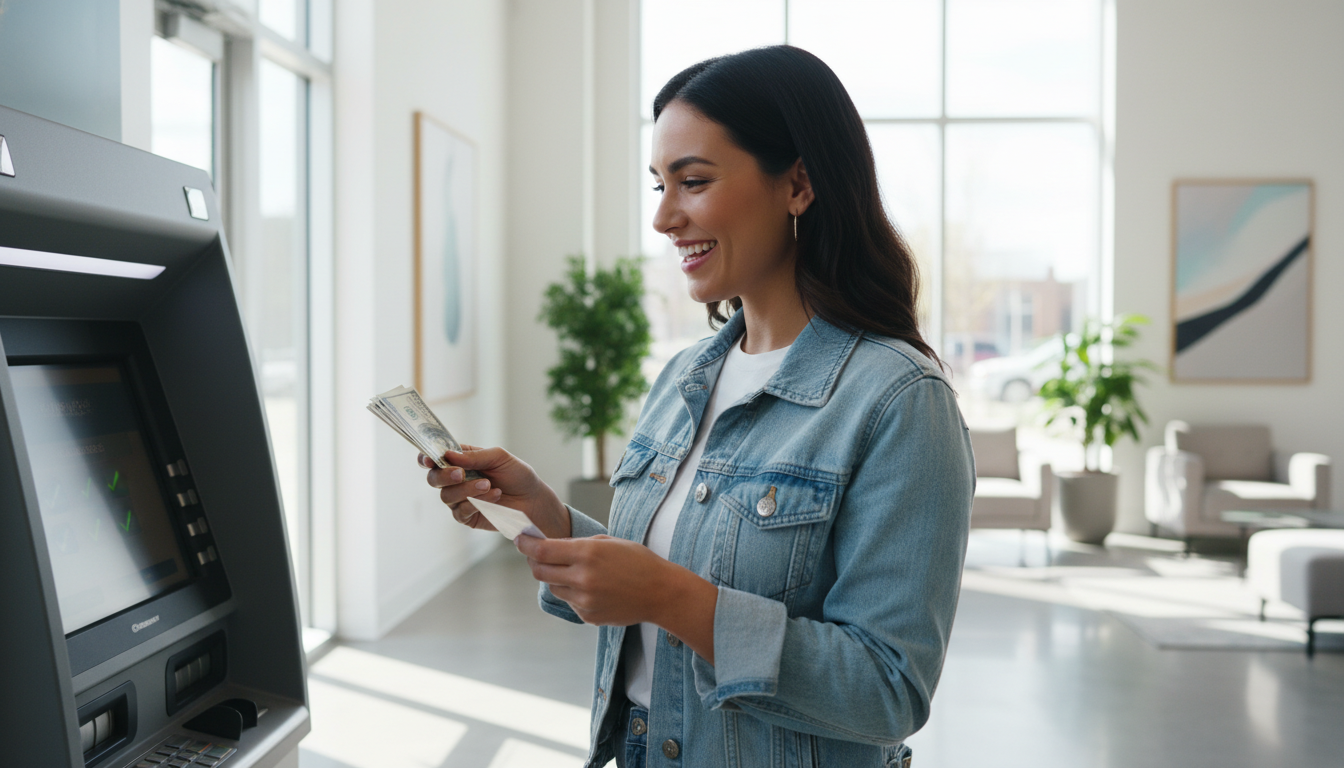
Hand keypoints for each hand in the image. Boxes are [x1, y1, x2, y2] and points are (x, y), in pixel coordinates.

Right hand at [421, 446, 570, 537]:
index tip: (428, 459)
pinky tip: (494, 496)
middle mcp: (456, 480)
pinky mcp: (467, 517)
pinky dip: (476, 503)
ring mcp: (460, 500)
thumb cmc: (517, 475)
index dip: (426, 458)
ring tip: (488, 485)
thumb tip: (449, 455)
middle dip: (444, 475)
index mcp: (461, 461)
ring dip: (467, 490)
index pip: (436, 458)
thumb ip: (474, 456)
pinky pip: (460, 511)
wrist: (533, 499)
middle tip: (460, 474)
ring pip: (446, 496)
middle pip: (434, 479)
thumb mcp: (499, 457)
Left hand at [515, 534, 717, 663]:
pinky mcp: (588, 616)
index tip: (520, 540)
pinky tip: (595, 588)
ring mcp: (584, 600)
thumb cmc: (638, 561)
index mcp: (587, 553)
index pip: (542, 551)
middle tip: (538, 556)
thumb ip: (579, 544)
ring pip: (554, 587)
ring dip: (556, 578)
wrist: (661, 593)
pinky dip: (574, 593)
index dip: (526, 544)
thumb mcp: (609, 542)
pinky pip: (570, 601)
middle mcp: (582, 578)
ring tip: (576, 572)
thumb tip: (553, 547)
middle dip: (535, 562)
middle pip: (540, 571)